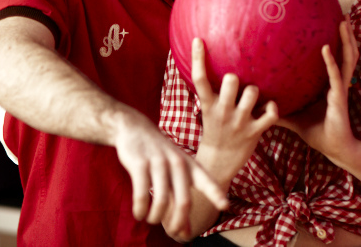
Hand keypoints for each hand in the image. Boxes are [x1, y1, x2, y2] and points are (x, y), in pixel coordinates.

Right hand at [113, 108, 227, 225]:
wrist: (135, 128)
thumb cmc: (159, 156)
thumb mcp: (174, 172)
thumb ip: (180, 199)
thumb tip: (186, 233)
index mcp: (189, 165)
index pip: (206, 181)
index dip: (216, 194)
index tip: (225, 205)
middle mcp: (177, 163)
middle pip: (184, 201)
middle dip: (178, 223)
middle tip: (173, 232)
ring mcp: (158, 162)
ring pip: (162, 201)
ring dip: (156, 217)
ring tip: (150, 220)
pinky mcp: (139, 164)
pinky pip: (141, 194)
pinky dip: (140, 209)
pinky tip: (139, 214)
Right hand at [192, 38, 277, 186]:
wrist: (217, 162)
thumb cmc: (214, 130)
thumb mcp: (207, 110)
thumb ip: (210, 92)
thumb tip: (206, 67)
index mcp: (208, 105)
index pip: (199, 79)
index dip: (198, 58)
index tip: (198, 39)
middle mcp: (222, 112)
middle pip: (231, 81)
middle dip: (235, 76)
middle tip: (235, 81)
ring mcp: (239, 123)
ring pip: (252, 93)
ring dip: (254, 91)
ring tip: (252, 95)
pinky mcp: (254, 133)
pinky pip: (270, 114)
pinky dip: (273, 108)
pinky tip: (270, 107)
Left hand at [277, 16, 359, 163]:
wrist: (333, 148)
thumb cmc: (316, 131)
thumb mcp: (293, 116)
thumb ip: (277, 108)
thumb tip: (257, 103)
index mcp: (330, 84)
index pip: (336, 58)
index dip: (338, 42)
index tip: (333, 24)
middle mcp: (338, 83)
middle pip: (346, 53)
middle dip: (346, 35)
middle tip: (342, 15)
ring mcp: (340, 88)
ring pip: (347, 59)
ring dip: (346, 40)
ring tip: (342, 22)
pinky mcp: (339, 97)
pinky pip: (335, 76)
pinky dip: (331, 61)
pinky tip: (325, 49)